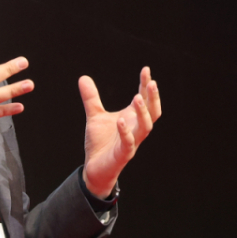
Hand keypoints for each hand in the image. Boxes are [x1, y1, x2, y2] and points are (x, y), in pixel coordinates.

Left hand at [80, 67, 160, 197]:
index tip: (146, 69)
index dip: (146, 85)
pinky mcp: (123, 155)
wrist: (94, 168)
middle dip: (153, 98)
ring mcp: (132, 142)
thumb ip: (91, 98)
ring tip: (137, 97)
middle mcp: (136, 129)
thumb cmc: (100, 143)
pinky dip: (126, 132)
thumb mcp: (95, 116)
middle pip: (153, 112)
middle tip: (151, 82)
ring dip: (143, 113)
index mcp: (132, 119)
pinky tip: (120, 120)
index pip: (144, 99)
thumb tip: (83, 77)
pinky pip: (129, 144)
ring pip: (145, 127)